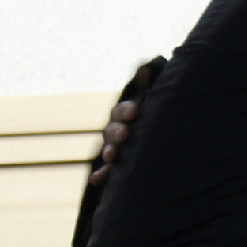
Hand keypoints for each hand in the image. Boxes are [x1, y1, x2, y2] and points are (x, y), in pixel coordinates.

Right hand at [88, 61, 157, 184]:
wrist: (150, 139)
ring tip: (111, 155)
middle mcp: (116, 130)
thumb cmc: (150, 119)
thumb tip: (145, 67)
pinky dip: (101, 174)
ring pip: (109, 148)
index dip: (127, 110)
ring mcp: (113, 148)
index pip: (122, 110)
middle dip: (117, 131)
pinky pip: (106, 171)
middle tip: (125, 134)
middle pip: (112, 129)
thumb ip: (145, 89)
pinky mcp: (114, 167)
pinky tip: (96, 179)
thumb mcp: (150, 104)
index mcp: (125, 114)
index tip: (134, 111)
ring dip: (109, 151)